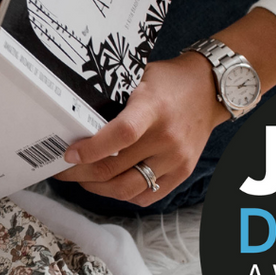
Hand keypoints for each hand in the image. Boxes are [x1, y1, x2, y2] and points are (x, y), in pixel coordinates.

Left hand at [54, 52, 229, 204]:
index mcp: (153, 108)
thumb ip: (116, 101)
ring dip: (98, 188)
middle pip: (116, 168)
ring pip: (127, 188)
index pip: (121, 135)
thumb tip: (79, 121)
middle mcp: (167, 137)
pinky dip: (123, 194)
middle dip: (81, 173)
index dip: (90, 149)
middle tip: (63, 169)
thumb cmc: (171, 80)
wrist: (211, 87)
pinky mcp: (183, 172)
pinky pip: (146, 195)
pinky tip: (109, 184)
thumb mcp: (140, 79)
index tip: (68, 153)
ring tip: (83, 179)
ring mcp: (176, 158)